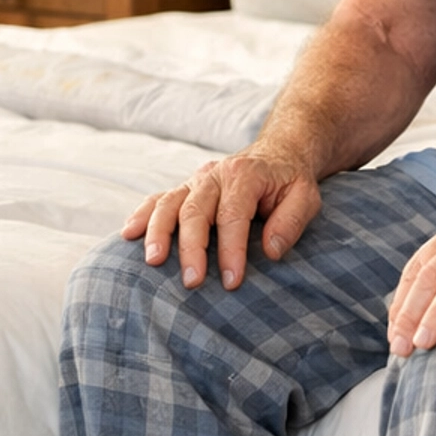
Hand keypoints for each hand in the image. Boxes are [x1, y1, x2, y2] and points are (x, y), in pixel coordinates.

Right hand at [121, 146, 321, 290]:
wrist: (278, 153)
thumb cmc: (291, 182)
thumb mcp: (306, 198)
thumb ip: (291, 222)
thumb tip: (270, 251)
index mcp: (245, 175)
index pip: (233, 215)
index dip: (231, 249)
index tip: (231, 281)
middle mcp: (215, 175)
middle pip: (196, 211)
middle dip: (192, 248)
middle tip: (192, 282)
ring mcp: (196, 180)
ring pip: (169, 203)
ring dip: (158, 232)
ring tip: (152, 261)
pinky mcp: (185, 188)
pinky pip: (158, 199)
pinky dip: (142, 216)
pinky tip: (129, 235)